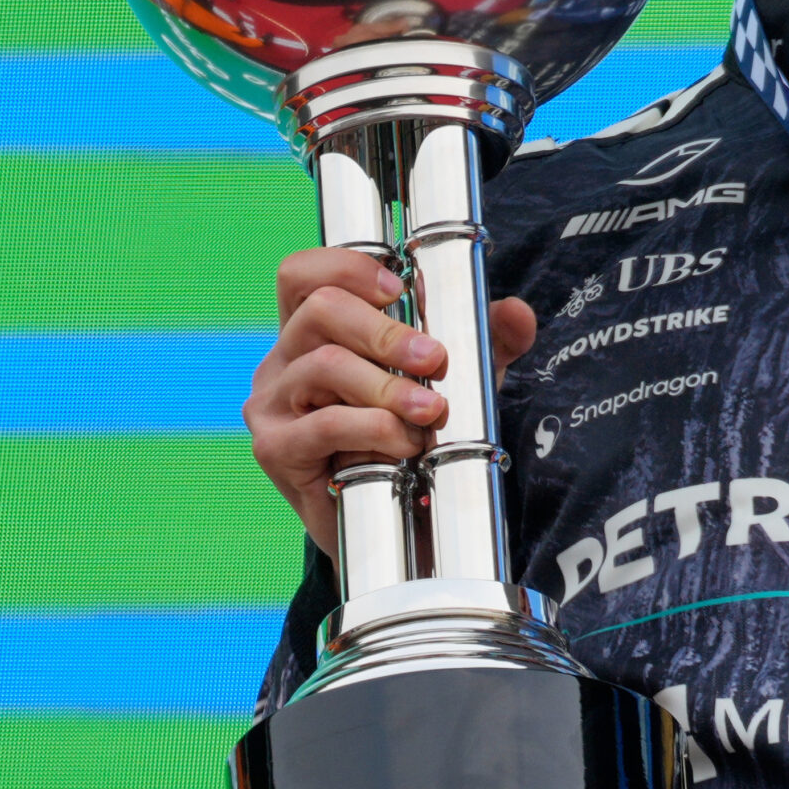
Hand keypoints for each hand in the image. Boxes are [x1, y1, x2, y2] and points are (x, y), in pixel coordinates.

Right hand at [246, 248, 539, 556]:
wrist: (396, 521)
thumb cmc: (412, 432)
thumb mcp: (456, 378)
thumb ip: (488, 340)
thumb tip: (517, 313)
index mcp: (313, 331)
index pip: (304, 274)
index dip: (347, 267)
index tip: (401, 289)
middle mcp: (283, 359)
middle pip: (319, 310)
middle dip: (387, 331)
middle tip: (435, 360)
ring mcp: (271, 404)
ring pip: (325, 365)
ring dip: (388, 386)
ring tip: (431, 411)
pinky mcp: (275, 449)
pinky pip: (323, 424)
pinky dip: (374, 429)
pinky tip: (404, 444)